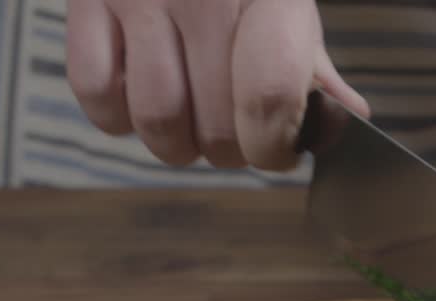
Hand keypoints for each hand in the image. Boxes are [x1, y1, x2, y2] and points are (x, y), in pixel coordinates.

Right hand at [65, 0, 367, 169]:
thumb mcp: (287, 0)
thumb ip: (310, 65)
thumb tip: (347, 119)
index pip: (269, 98)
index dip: (274, 146)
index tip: (278, 151)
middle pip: (216, 126)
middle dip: (231, 151)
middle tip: (234, 134)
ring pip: (157, 121)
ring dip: (177, 145)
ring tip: (189, 124)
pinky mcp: (88, 1)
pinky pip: (97, 95)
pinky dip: (118, 117)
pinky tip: (140, 96)